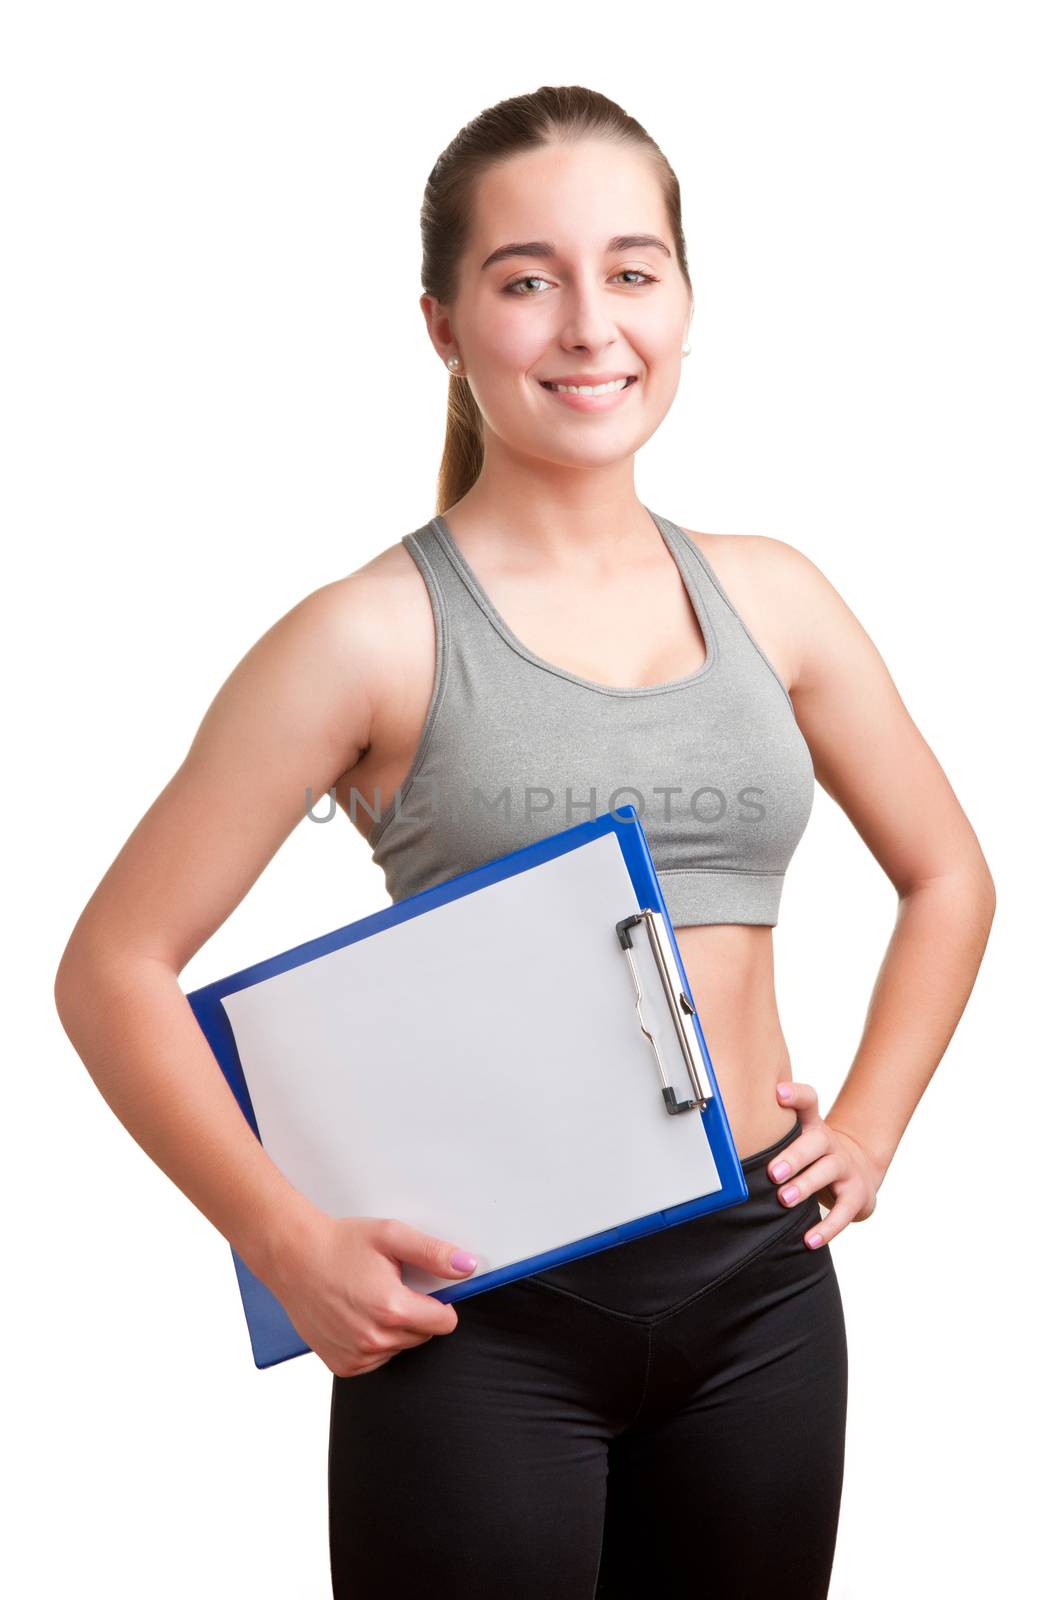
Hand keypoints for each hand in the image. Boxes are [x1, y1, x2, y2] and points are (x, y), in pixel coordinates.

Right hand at [264, 1214, 480, 1377]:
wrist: (293, 1257)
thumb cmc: (339, 1244)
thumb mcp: (391, 1236)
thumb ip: (433, 1252)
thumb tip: (467, 1266)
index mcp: (392, 1308)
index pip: (445, 1322)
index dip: (441, 1302)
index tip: (425, 1289)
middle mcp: (375, 1339)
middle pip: (423, 1335)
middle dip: (415, 1313)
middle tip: (389, 1286)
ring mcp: (357, 1356)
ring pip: (400, 1348)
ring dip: (394, 1328)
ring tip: (368, 1298)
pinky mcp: (342, 1365)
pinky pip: (376, 1359)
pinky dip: (373, 1341)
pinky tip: (356, 1316)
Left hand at [770, 1080, 887, 1248]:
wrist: (859, 1173)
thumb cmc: (813, 1156)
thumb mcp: (797, 1139)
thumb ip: (769, 1136)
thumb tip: (721, 1145)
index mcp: (812, 1126)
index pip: (808, 1102)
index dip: (796, 1095)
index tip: (778, 1093)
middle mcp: (829, 1142)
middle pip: (816, 1141)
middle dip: (794, 1156)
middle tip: (773, 1172)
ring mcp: (845, 1167)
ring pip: (829, 1171)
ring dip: (806, 1185)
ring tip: (785, 1199)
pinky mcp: (856, 1194)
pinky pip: (844, 1211)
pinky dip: (827, 1227)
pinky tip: (810, 1239)